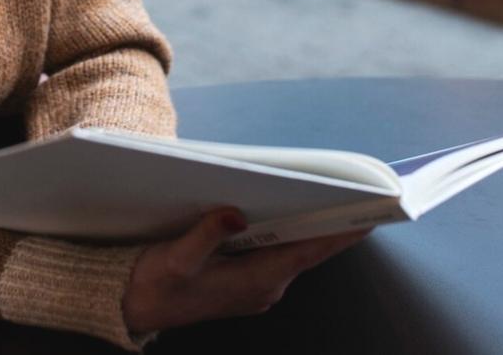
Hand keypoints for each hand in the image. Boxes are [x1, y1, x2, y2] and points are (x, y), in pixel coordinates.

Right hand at [121, 208, 368, 335]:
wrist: (134, 307)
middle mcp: (263, 288)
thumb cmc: (154, 285)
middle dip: (329, 223)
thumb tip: (234, 212)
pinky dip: (286, 234)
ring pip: (292, 251)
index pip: (306, 254)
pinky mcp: (245, 282)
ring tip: (326, 196)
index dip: (338, 235)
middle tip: (354, 194)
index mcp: (253, 282)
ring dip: (307, 227)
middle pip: (306, 250)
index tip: (367, 218)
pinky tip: (285, 213)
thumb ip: (207, 234)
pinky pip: (276, 254)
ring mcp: (256, 287)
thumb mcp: (176, 257)